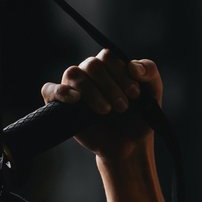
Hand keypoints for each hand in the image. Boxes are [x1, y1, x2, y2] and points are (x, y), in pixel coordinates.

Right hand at [41, 49, 163, 158]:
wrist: (129, 145)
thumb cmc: (140, 117)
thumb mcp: (152, 93)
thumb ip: (149, 72)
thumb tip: (133, 66)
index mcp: (109, 66)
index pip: (108, 56)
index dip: (121, 73)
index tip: (135, 94)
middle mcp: (88, 73)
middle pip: (92, 64)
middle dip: (110, 86)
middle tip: (123, 107)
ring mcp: (73, 88)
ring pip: (73, 73)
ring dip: (92, 91)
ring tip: (107, 110)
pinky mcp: (61, 105)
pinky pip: (49, 89)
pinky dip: (60, 91)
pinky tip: (76, 99)